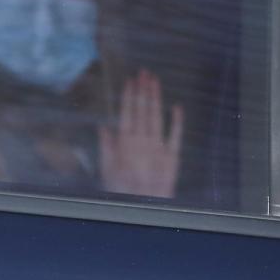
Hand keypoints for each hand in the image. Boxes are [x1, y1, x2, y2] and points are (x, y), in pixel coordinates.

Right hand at [99, 70, 183, 197]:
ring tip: (155, 81)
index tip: (130, 80)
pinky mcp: (173, 156)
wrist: (145, 207)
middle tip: (145, 72)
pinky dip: (176, 120)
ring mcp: (159, 147)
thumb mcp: (106, 169)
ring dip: (156, 98)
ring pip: (157, 117)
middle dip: (143, 90)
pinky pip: (176, 135)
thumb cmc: (122, 190)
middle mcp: (142, 141)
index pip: (127, 112)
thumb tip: (103, 127)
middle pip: (143, 110)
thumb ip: (106, 147)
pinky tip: (176, 106)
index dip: (129, 95)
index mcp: (125, 143)